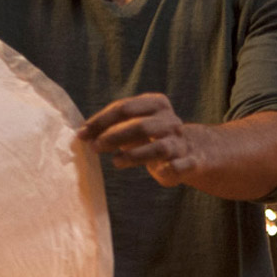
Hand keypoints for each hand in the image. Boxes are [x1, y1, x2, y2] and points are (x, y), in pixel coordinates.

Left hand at [78, 93, 199, 186]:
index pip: (125, 108)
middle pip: (141, 126)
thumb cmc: (153, 137)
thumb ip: (112, 127)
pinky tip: (158, 172)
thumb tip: (83, 134)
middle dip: (114, 136)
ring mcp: (181, 142)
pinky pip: (179, 166)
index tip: (82, 133)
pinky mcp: (190, 162)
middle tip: (95, 147)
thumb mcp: (135, 125)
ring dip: (134, 155)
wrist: (193, 151)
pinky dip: (168, 169)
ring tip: (116, 161)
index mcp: (157, 104)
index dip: (101, 120)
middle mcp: (171, 121)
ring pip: (158, 148)